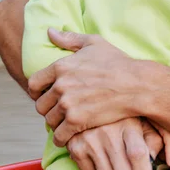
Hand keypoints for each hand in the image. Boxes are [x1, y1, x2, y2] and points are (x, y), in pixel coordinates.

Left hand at [28, 28, 149, 146]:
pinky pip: (59, 135)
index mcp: (61, 66)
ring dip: (56, 123)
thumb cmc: (117, 62)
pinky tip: (70, 136)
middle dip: (48, 109)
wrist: (136, 85)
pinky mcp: (77, 120)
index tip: (47, 95)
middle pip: (40, 105)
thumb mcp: (94, 43)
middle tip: (59, 111)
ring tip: (66, 122)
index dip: (38, 91)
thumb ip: (69, 38)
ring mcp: (68, 104)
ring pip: (49, 121)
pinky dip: (62, 138)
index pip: (33, 83)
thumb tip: (49, 31)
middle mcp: (60, 85)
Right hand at [67, 118, 162, 169]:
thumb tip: (152, 159)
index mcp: (128, 123)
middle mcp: (107, 131)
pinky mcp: (76, 148)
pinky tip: (103, 161)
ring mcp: (90, 140)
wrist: (90, 102)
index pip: (137, 154)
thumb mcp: (142, 122)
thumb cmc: (124, 117)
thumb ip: (153, 140)